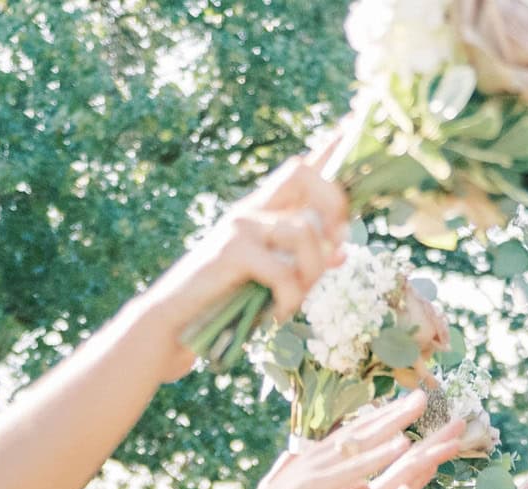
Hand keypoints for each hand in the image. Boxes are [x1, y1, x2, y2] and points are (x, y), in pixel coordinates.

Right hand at [139, 147, 349, 379]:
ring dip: (312, 274)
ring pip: (305, 231)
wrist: (178, 322)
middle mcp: (251, 209)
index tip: (349, 126)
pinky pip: (285, 271)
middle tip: (336, 249)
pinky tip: (277, 315)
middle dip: (333, 206)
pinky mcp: (231, 249)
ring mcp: (239, 225)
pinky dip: (290, 299)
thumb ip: (304, 263)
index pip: (299, 171)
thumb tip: (341, 252)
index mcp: (262, 212)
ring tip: (293, 301)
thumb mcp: (273, 282)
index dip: (326, 150)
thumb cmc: (227, 303)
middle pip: (302, 174)